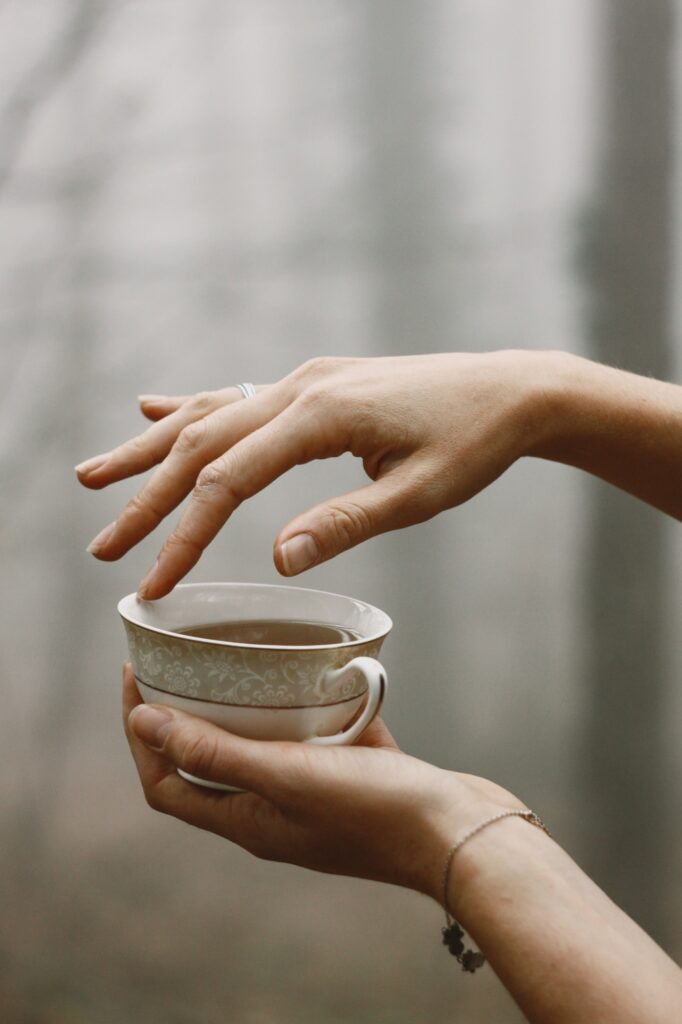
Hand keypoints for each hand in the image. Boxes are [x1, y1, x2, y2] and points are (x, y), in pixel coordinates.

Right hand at [77, 352, 549, 597]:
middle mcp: (300, 386)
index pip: (230, 478)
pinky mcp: (315, 383)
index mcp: (323, 415)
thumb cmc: (474, 444)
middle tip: (103, 548)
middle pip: (201, 444)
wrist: (513, 390)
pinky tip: (151, 408)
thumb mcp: (420, 495)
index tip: (153, 583)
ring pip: (207, 414)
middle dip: (147, 500)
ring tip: (91, 477)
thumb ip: (347, 522)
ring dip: (149, 449)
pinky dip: (189, 408)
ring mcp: (304, 379)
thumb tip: (279, 560)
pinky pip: (237, 398)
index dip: (185, 533)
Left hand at [122, 664, 522, 896]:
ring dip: (243, 703)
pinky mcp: (350, 773)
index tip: (135, 677)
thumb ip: (215, 752)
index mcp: (246, 820)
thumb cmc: (375, 813)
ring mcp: (313, 792)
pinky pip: (312, 733)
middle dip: (185, 711)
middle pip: (208, 760)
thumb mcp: (285, 778)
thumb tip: (143, 723)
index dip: (141, 735)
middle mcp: (272, 810)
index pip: (166, 782)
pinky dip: (303, 703)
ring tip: (237, 654)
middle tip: (178, 658)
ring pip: (261, 743)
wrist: (462, 834)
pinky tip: (311, 666)